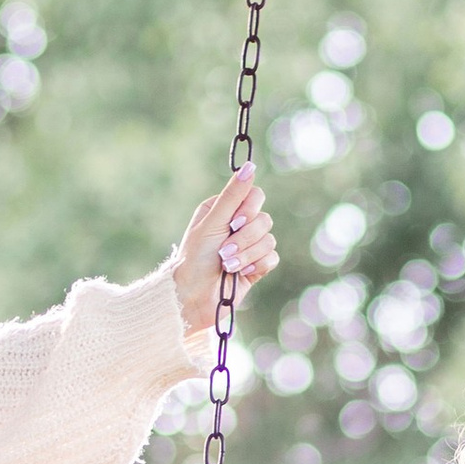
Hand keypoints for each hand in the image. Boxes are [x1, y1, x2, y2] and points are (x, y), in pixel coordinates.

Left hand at [171, 167, 277, 336]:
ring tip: (227, 266)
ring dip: (247, 255)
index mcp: (224, 210)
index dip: (250, 210)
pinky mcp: (256, 266)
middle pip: (265, 219)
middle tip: (224, 252)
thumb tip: (250, 166)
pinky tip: (240, 273)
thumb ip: (233, 195)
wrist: (192, 297)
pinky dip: (256, 266)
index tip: (235, 222)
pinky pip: (272, 258)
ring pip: (269, 240)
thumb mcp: (212, 222)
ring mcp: (248, 246)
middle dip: (245, 238)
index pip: (255, 196)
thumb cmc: (194, 258)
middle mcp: (237, 225)